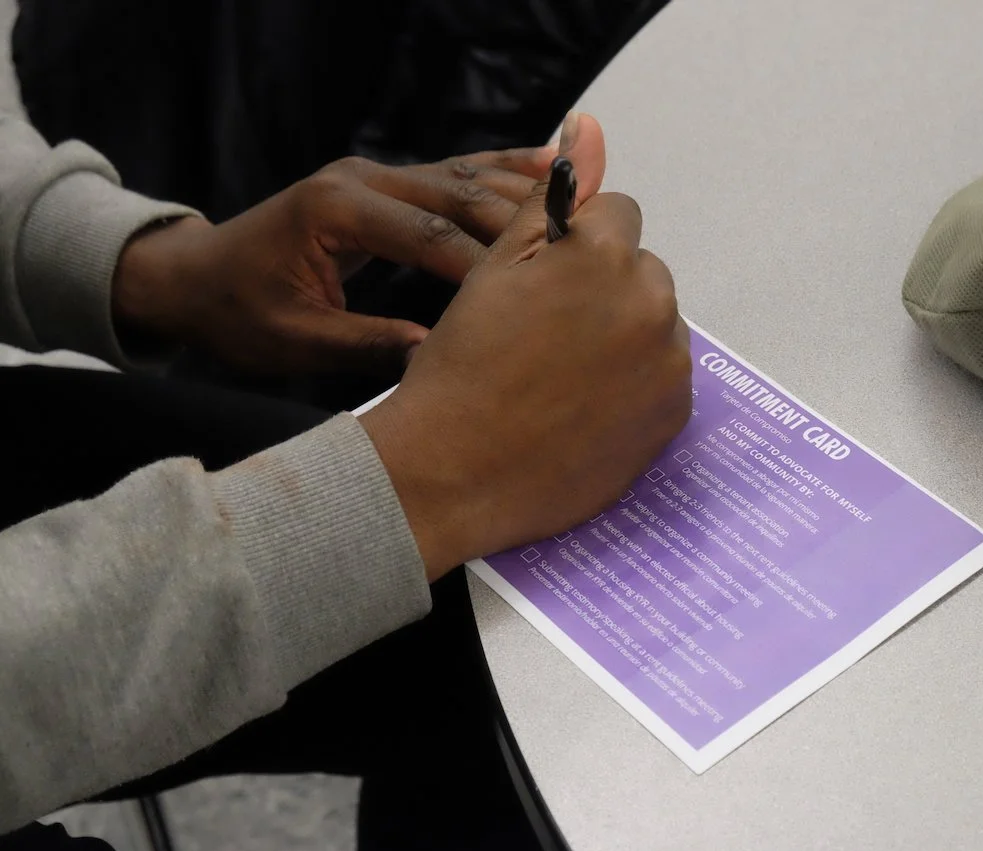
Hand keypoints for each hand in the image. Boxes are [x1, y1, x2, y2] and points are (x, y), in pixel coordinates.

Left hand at [111, 139, 600, 374]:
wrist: (197, 279)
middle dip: (520, 225)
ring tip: (588, 201)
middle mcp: (360, 179)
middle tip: (580, 252)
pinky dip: (502, 171)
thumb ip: (365, 342)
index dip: (484, 264)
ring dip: (524, 190)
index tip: (535, 294)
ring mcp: (375, 175)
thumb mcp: (294, 339)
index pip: (428, 235)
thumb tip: (439, 353)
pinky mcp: (384, 184)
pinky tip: (548, 168)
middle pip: (458, 195)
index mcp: (335, 211)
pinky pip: (454, 173)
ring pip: (464, 175)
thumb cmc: (238, 313)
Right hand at [359, 115, 691, 577]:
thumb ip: (553, 199)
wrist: (455, 474)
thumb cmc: (461, 369)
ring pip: (654, 323)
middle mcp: (652, 303)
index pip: (617, 213)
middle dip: (605, 289)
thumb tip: (591, 128)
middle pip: (641, 270)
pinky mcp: (674, 416)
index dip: (574, 244)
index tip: (542, 285)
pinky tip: (584, 408)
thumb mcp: (496, 268)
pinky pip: (664, 377)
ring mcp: (668, 365)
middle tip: (545, 337)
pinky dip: (634, 385)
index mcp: (606, 255)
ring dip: (623, 336)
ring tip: (560, 378)